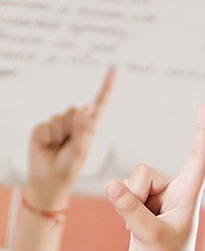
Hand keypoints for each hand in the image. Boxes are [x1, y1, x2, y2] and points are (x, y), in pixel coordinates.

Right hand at [26, 68, 115, 209]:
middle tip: (69, 146)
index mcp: (88, 128)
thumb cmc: (68, 169)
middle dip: (73, 128)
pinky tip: (48, 147)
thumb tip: (81, 107)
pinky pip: (47, 125)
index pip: (99, 105)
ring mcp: (58, 125)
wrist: (48, 180)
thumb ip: (82, 130)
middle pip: (76, 110)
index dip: (106, 87)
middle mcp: (74, 123)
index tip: (114, 69)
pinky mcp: (44, 127)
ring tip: (58, 148)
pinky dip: (48, 137)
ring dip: (61, 135)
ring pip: (62, 117)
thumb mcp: (80, 152)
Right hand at [105, 104, 204, 250]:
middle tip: (143, 224)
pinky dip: (121, 210)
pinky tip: (132, 231)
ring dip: (126, 203)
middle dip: (134, 192)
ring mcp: (157, 202)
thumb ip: (131, 210)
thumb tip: (111, 186)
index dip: (201, 132)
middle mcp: (175, 195)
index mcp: (189, 198)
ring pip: (130, 181)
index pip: (199, 159)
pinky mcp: (140, 210)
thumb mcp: (149, 239)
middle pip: (144, 171)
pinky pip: (122, 194)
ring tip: (139, 230)